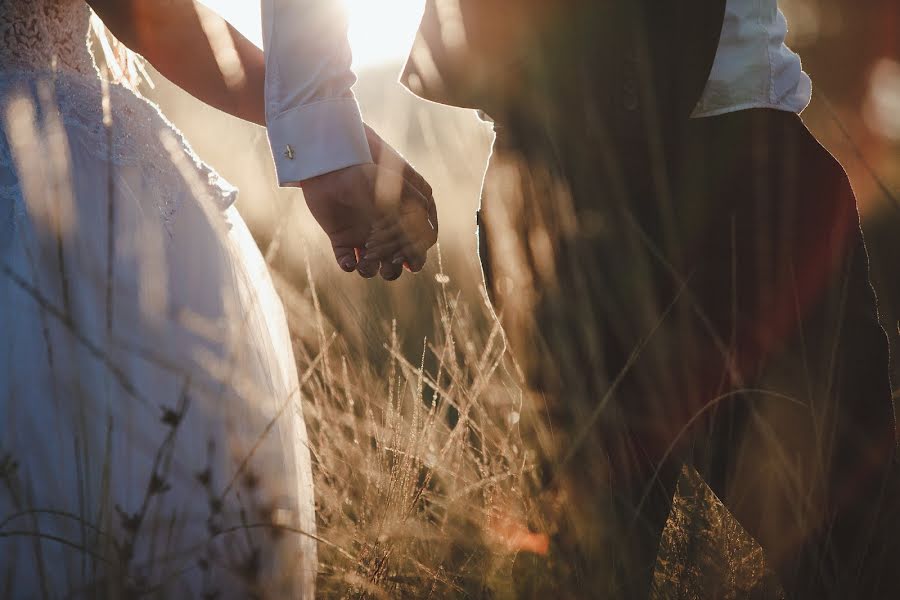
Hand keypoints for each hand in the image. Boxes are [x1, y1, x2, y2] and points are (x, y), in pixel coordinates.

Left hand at [300, 128, 436, 280]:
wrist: (333, 167)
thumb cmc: (368, 175)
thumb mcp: (396, 191)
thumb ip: (414, 211)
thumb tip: (428, 236)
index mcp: (399, 222)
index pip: (414, 248)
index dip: (413, 256)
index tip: (404, 256)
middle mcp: (383, 233)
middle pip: (394, 263)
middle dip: (392, 269)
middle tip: (387, 264)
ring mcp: (361, 237)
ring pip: (371, 266)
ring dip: (370, 271)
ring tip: (365, 265)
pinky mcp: (340, 239)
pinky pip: (346, 261)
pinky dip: (348, 265)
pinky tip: (349, 262)